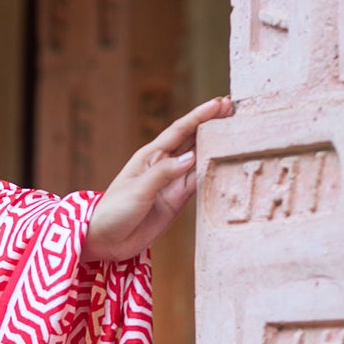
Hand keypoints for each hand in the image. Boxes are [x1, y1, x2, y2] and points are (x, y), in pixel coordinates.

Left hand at [80, 96, 234, 262]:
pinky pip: (197, 184)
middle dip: (213, 125)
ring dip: (216, 148)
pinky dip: (212, 175)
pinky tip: (226, 165)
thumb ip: (164, 174)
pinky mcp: (177, 201)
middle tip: (235, 109)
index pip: (179, 130)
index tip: (219, 103)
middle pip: (193, 140)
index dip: (199, 116)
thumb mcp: (138, 189)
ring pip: (199, 161)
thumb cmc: (114, 210)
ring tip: (237, 133)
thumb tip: (192, 158)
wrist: (106, 240)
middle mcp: (164, 165)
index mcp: (151, 155)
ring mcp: (172, 183)